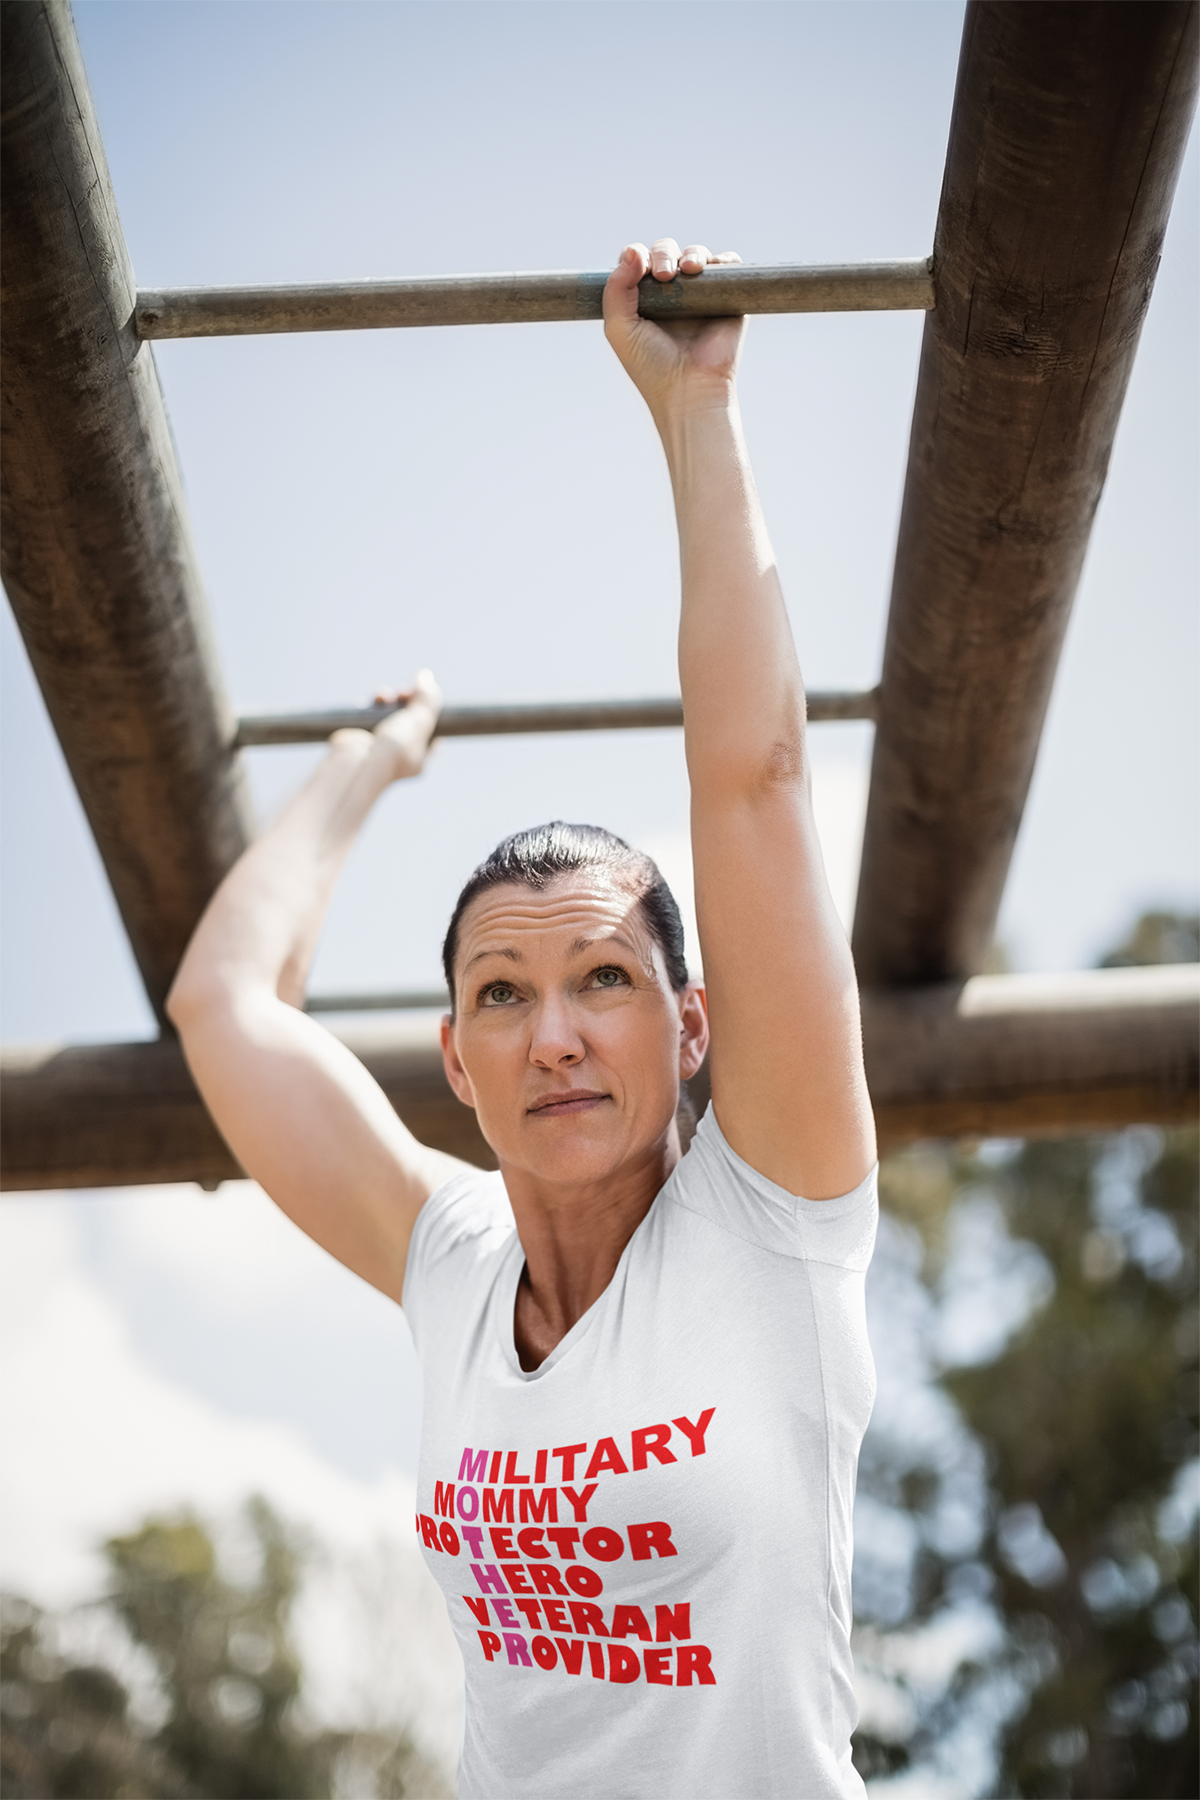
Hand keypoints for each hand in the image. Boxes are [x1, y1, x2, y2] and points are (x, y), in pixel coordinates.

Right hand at [367, 667, 441, 780]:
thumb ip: (427, 699)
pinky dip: (370, 706)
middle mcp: (398, 754)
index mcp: (419, 758)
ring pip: (387, 715)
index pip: (431, 733)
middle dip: (405, 701)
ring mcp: (378, 746)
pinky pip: (368, 717)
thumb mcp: (420, 719)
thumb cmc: (393, 746)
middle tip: (402, 694)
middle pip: (408, 719)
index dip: (430, 712)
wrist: (357, 760)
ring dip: (387, 700)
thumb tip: (426, 677)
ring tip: (382, 696)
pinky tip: (370, 701)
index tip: (425, 697)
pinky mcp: (360, 737)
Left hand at [603, 238, 744, 423]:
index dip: (638, 256)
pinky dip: (723, 259)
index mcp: (645, 299)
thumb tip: (632, 250)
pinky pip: (729, 266)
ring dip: (692, 254)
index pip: (639, 262)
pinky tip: (709, 269)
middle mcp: (673, 295)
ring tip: (688, 270)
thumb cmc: (651, 367)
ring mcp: (701, 296)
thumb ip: (615, 289)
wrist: (688, 390)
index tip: (639, 266)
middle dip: (664, 253)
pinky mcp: (728, 299)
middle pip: (667, 252)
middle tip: (665, 274)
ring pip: (697, 255)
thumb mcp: (619, 329)